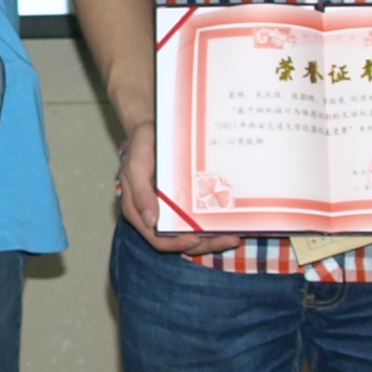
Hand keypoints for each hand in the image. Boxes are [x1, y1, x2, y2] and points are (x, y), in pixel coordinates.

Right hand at [113, 121, 239, 257]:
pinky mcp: (186, 200)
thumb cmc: (141, 145)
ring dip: (214, 239)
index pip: (157, 239)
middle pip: (181, 240)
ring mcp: (173, 209)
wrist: (152, 127)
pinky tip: (232, 222)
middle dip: (205, 244)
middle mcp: (158, 215)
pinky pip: (200, 218)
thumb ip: (140, 194)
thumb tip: (150, 222)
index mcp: (140, 211)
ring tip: (235, 236)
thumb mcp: (136, 166)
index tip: (196, 239)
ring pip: (194, 233)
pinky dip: (215, 224)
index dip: (178, 244)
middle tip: (228, 240)